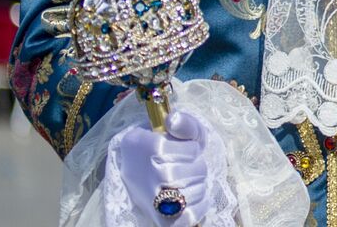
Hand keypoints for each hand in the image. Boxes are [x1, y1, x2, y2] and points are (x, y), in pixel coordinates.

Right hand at [112, 111, 213, 226]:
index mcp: (148, 146)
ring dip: (198, 186)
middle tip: (184, 167)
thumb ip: (183, 123)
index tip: (180, 150)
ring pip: (195, 193)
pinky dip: (199, 207)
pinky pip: (190, 216)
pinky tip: (193, 198)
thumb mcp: (176, 130)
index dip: (192, 150)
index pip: (191, 151)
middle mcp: (146, 173)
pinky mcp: (160, 219)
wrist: (137, 170)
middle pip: (196, 172)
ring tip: (186, 182)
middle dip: (197, 168)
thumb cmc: (164, 147)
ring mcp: (151, 199)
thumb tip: (173, 120)